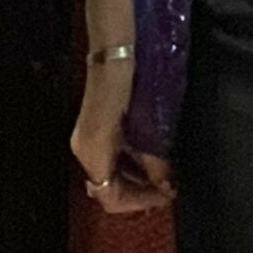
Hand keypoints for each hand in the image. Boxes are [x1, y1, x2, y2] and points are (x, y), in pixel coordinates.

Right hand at [71, 53, 172, 214]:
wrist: (113, 50)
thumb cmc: (126, 84)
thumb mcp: (143, 124)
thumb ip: (152, 157)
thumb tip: (165, 183)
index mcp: (92, 153)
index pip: (110, 198)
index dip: (140, 201)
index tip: (166, 195)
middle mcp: (85, 151)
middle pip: (108, 190)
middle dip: (139, 192)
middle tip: (167, 188)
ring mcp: (87, 140)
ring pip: (110, 175)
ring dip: (135, 179)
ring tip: (163, 175)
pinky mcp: (95, 129)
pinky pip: (110, 159)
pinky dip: (129, 164)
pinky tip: (150, 157)